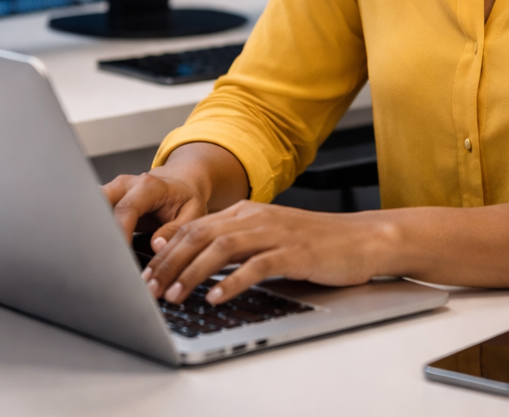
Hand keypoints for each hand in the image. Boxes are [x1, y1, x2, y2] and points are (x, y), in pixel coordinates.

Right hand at [102, 141, 250, 242]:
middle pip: (100, 204)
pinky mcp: (107, 200)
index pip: (126, 210)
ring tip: (100, 256)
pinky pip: (95, 215)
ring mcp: (113, 191)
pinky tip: (100, 250)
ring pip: (92, 209)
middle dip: (98, 230)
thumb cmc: (186, 197)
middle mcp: (126, 185)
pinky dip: (96, 232)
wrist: (180, 181)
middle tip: (102, 257)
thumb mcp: (193, 213)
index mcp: (148, 186)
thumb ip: (175, 230)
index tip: (119, 256)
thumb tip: (157, 246)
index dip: (119, 234)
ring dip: (94, 232)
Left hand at [141, 201, 393, 304]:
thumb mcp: (268, 235)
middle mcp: (256, 217)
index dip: (166, 251)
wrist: (362, 239)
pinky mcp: (294, 252)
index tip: (146, 274)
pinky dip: (233, 281)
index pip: (194, 227)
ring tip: (176, 295)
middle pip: (200, 235)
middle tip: (150, 288)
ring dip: (193, 273)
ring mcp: (275, 233)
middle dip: (169, 263)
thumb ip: (234, 242)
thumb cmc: (315, 242)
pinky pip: (256, 266)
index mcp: (246, 211)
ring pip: (222, 248)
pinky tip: (218, 296)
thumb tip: (194, 259)